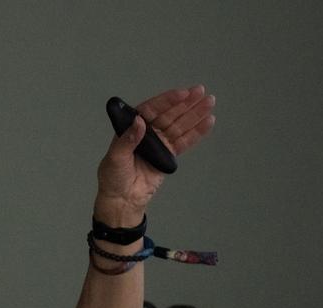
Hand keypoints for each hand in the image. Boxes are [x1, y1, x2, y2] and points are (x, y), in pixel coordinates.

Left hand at [95, 85, 215, 224]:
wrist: (122, 200)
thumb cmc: (113, 178)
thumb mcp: (115, 157)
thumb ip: (128, 139)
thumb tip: (140, 122)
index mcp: (132, 127)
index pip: (152, 110)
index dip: (167, 101)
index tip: (182, 93)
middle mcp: (148, 133)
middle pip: (169, 114)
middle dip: (186, 103)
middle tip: (201, 91)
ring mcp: (159, 144)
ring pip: (180, 126)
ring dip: (195, 114)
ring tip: (210, 102)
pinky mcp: (168, 156)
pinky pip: (184, 142)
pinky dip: (196, 133)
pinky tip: (208, 122)